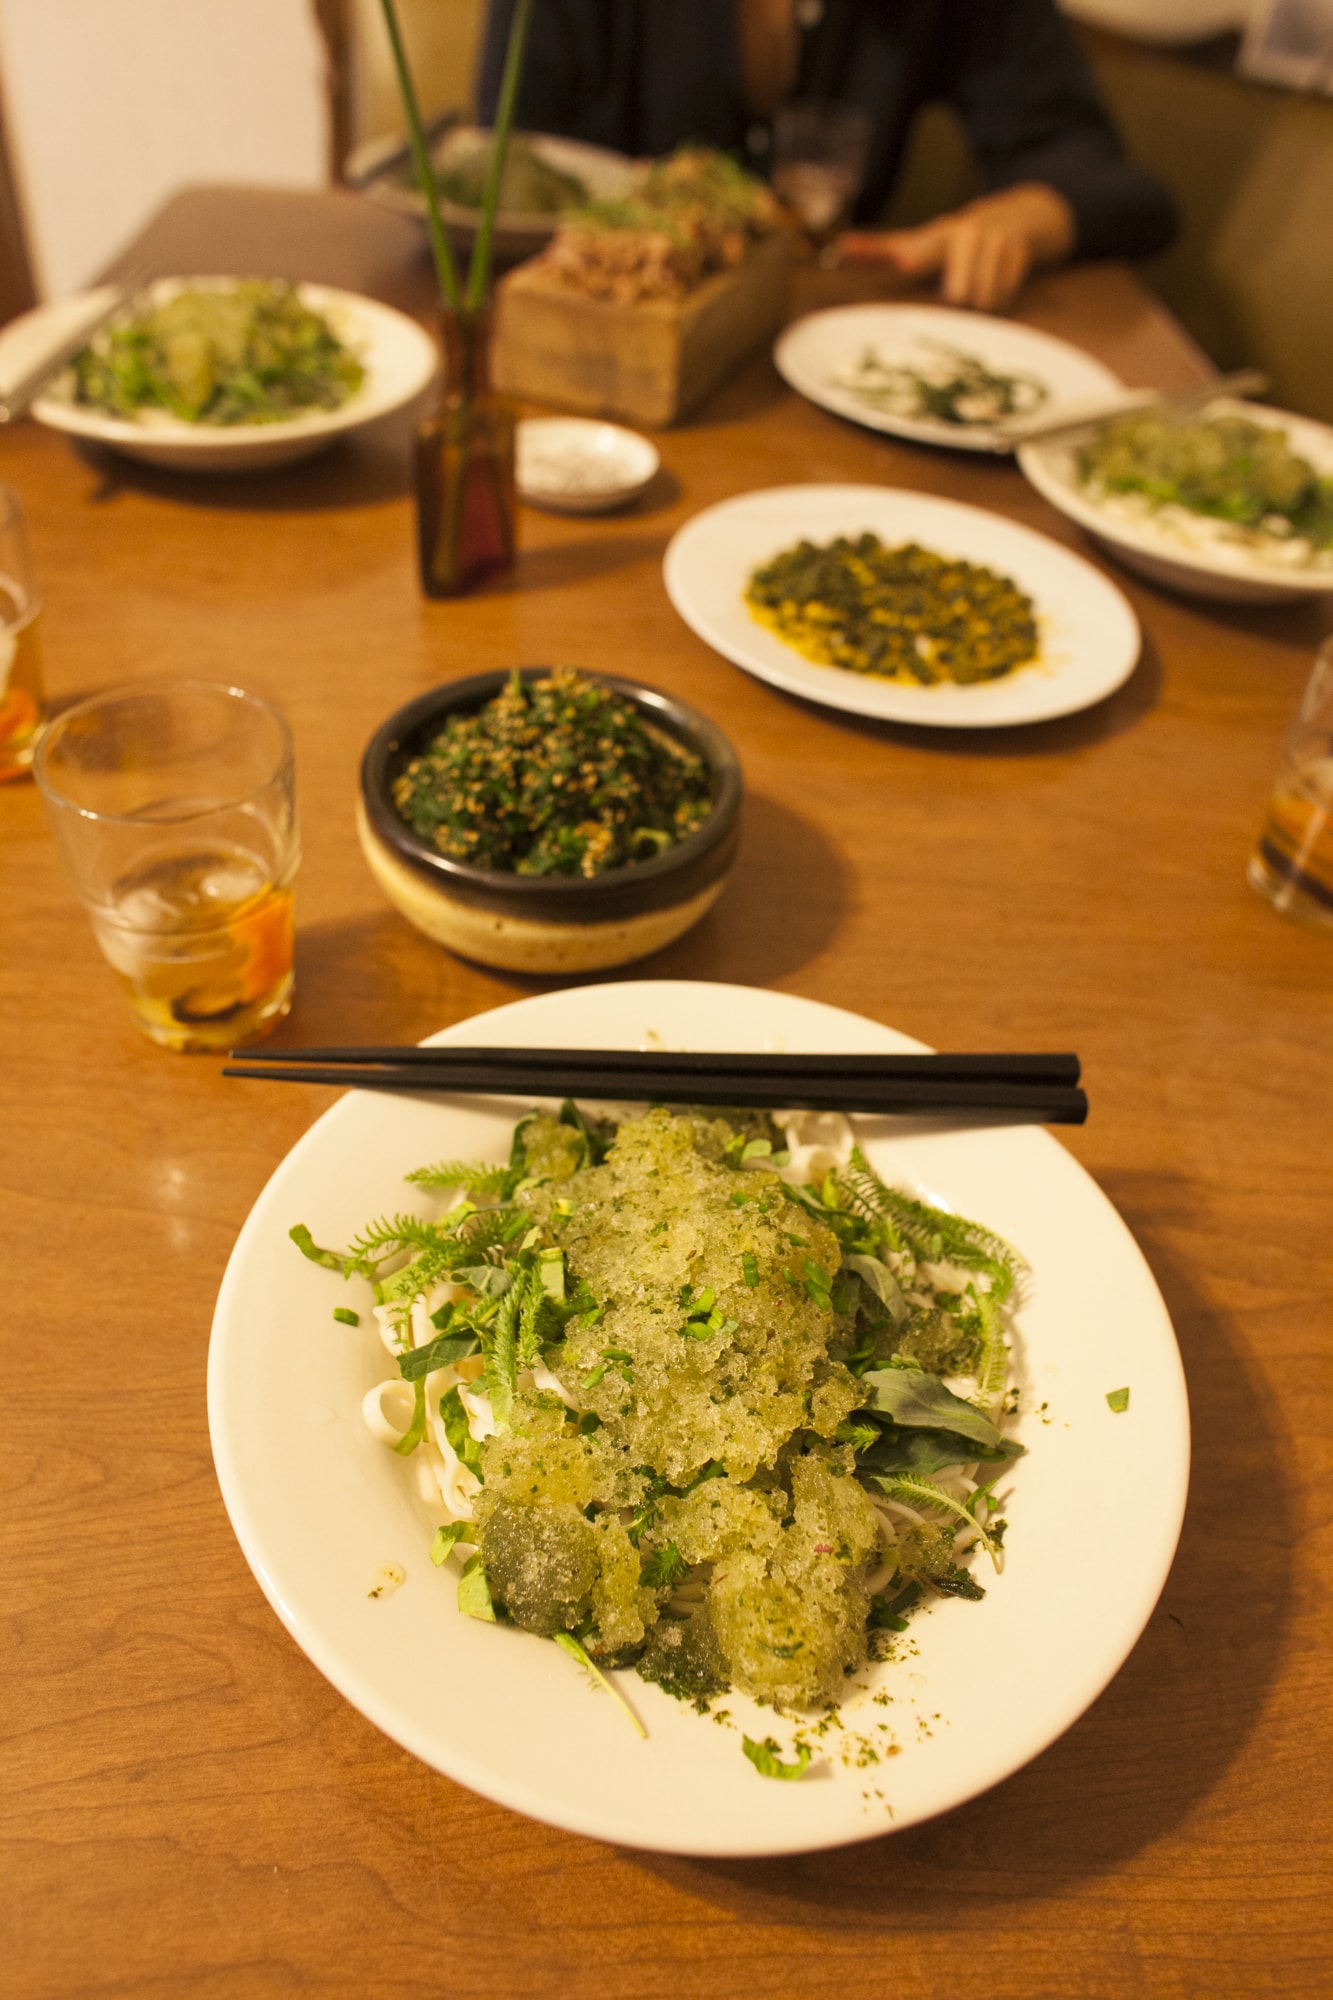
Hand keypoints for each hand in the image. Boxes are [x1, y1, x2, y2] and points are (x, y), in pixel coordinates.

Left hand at [838, 183, 1076, 312]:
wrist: (1019, 215)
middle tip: (960, 289)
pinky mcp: (1019, 248)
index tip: (905, 260)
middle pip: (960, 296)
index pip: (917, 250)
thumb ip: (879, 249)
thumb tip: (840, 248)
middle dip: (960, 299)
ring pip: (984, 300)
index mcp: (936, 237)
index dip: (912, 256)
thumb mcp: (919, 240)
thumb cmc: (956, 241)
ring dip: (982, 301)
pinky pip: (1006, 296)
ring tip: (979, 285)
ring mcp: (994, 239)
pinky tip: (998, 281)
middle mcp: (964, 234)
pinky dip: (1003, 297)